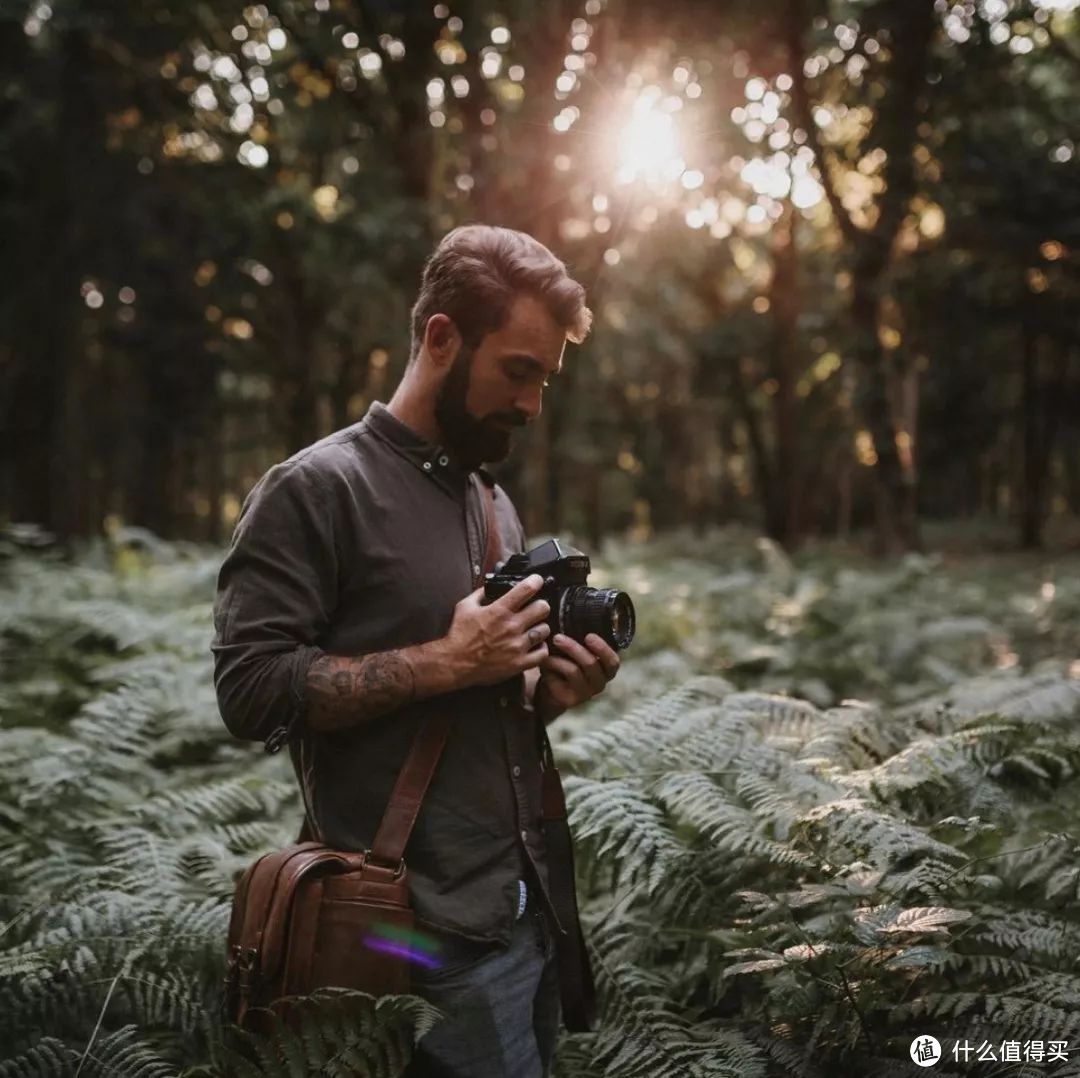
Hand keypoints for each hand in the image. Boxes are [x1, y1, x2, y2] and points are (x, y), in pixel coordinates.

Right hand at [442, 574, 550, 688]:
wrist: (454, 663)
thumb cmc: (459, 635)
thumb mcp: (465, 607)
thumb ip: (480, 593)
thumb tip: (491, 585)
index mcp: (499, 611)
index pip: (526, 589)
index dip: (535, 581)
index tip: (537, 581)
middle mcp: (511, 627)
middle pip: (543, 608)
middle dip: (541, 605)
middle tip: (536, 608)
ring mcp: (517, 646)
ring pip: (545, 630)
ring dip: (540, 627)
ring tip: (534, 628)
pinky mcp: (519, 663)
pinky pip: (542, 653)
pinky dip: (540, 648)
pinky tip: (534, 645)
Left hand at [534, 632, 619, 720]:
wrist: (552, 689)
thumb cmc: (567, 662)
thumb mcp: (577, 651)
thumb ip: (581, 639)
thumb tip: (572, 613)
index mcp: (606, 669)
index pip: (612, 661)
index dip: (603, 649)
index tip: (589, 636)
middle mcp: (599, 682)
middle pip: (591, 663)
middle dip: (573, 648)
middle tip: (557, 637)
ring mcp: (585, 693)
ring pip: (573, 670)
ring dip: (557, 657)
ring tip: (546, 650)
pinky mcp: (570, 700)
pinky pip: (558, 680)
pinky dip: (550, 667)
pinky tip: (543, 662)